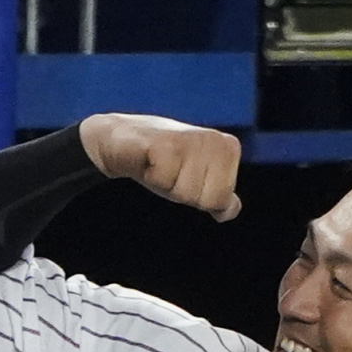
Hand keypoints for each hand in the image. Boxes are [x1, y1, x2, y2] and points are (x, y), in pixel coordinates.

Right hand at [78, 114, 241, 220]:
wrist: (123, 139)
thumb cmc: (162, 162)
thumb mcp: (196, 181)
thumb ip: (218, 196)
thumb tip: (228, 212)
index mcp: (228, 148)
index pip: (223, 200)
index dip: (198, 196)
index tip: (184, 174)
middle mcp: (214, 139)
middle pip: (205, 199)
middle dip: (182, 192)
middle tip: (170, 170)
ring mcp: (191, 139)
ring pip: (186, 193)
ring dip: (167, 184)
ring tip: (160, 165)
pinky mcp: (166, 143)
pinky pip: (165, 181)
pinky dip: (153, 177)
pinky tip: (149, 161)